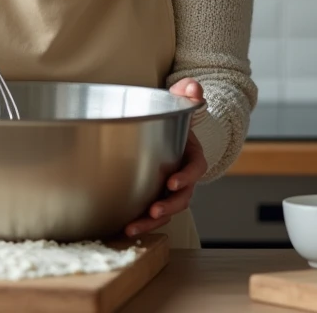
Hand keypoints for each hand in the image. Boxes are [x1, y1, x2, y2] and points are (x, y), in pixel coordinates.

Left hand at [124, 79, 206, 237]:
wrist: (164, 125)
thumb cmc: (172, 114)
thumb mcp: (179, 100)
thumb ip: (185, 93)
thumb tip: (192, 88)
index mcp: (191, 155)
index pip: (195, 168)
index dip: (187, 177)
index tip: (173, 182)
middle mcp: (183, 175)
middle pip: (182, 197)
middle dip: (169, 205)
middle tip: (154, 210)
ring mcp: (168, 188)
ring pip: (166, 210)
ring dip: (151, 221)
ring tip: (132, 228)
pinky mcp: (154, 194)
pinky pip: (150, 212)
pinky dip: (139, 221)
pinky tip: (121, 227)